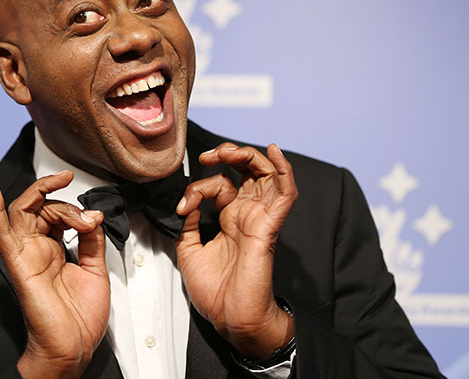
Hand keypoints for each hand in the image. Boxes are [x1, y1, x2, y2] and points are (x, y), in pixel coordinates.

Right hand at [0, 171, 109, 378]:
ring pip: (24, 211)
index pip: (56, 212)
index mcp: (53, 250)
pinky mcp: (19, 266)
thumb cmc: (80, 318)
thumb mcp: (96, 270)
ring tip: (63, 195)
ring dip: (43, 195)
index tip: (95, 218)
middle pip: (41, 207)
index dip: (76, 209)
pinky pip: (2, 235)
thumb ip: (92, 241)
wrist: (73, 347)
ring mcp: (26, 255)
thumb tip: (93, 215)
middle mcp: (37, 249)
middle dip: (64, 201)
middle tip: (85, 215)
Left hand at [175, 143, 296, 359]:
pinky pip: (285, 194)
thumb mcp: (189, 250)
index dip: (198, 188)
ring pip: (265, 174)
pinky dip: (283, 170)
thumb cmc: (215, 292)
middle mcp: (246, 214)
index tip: (183, 206)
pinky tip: (274, 152)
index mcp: (229, 219)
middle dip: (228, 155)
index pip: (218, 185)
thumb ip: (189, 224)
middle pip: (246, 171)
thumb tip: (186, 204)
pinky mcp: (269, 226)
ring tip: (229, 152)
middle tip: (209, 155)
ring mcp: (259, 218)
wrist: (229, 317)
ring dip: (249, 156)